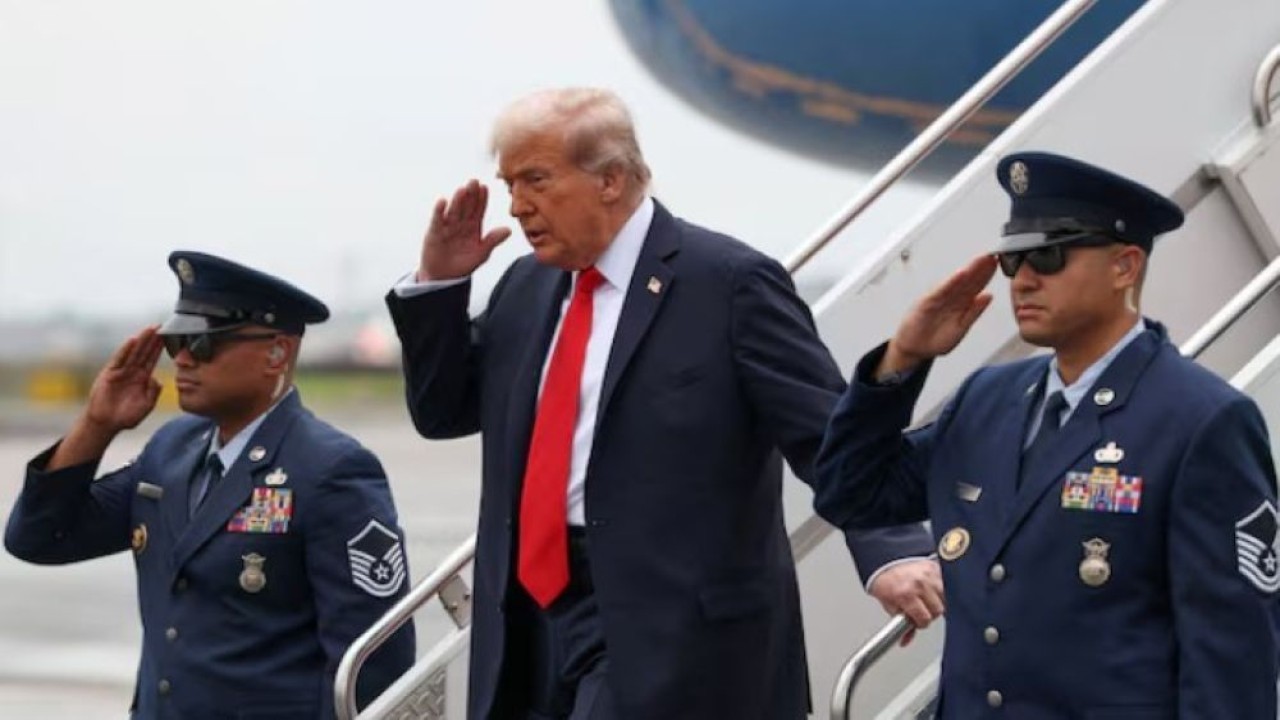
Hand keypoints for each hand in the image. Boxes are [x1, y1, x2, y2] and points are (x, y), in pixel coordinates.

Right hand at [84, 326, 163, 432]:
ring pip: (133, 352)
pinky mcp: (110, 374)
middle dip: (152, 339)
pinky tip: (132, 341)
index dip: (159, 348)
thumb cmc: (126, 416)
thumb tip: (157, 379)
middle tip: (161, 325)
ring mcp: (121, 371)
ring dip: (142, 340)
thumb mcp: (146, 405)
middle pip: (144, 352)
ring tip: (150, 329)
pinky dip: (125, 350)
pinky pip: (119, 360)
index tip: (168, 336)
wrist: (107, 423)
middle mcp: (132, 371)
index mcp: (142, 378)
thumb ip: (153, 393)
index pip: (152, 359)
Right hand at [416, 180, 512, 280]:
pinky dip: (439, 212)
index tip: (485, 188)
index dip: (482, 199)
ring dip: (457, 201)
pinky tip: (442, 202)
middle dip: (470, 195)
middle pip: (466, 207)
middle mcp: (460, 223)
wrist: (445, 277)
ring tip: (462, 190)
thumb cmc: (464, 264)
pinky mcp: (434, 233)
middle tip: (474, 182)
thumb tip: (508, 230)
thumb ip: (493, 240)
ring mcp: (447, 227)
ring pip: (453, 211)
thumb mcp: (481, 253)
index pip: (478, 210)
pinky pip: (437, 221)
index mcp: (473, 226)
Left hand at [867, 558, 943, 645]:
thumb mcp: (888, 604)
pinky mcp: (936, 567)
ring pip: (946, 597)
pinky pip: (947, 584)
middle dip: (930, 613)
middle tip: (922, 609)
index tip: (918, 621)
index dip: (921, 623)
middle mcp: (920, 584)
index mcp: (906, 594)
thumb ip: (900, 622)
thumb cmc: (884, 579)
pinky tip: (933, 591)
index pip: (925, 619)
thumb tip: (906, 639)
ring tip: (927, 600)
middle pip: (938, 610)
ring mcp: (930, 574)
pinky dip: (942, 590)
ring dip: (938, 601)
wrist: (883, 558)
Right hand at [879, 254, 996, 375]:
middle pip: (967, 280)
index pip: (975, 286)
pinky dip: (950, 282)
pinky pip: (941, 290)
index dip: (986, 275)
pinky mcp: (927, 302)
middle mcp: (950, 298)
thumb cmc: (935, 339)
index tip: (996, 263)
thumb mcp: (961, 328)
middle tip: (992, 254)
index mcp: (960, 304)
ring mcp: (938, 299)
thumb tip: (988, 297)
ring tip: (981, 259)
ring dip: (968, 270)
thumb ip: (974, 312)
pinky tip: (961, 274)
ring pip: (956, 282)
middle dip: (980, 267)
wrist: (914, 349)